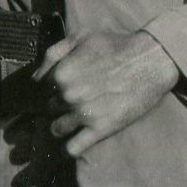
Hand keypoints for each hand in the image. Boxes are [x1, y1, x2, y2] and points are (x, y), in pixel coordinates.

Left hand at [39, 28, 180, 156]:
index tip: (60, 90)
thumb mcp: (80, 37)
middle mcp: (68, 96)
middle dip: (58, 106)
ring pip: (57, 129)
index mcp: (61, 74)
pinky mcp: (101, 128)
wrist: (151, 61)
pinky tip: (71, 145)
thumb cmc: (116, 46)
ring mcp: (83, 114)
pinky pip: (73, 148)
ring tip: (71, 123)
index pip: (42, 90)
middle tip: (73, 102)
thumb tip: (35, 77)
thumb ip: (52, 54)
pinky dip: (69, 149)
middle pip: (50, 108)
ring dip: (60, 127)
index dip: (52, 90)